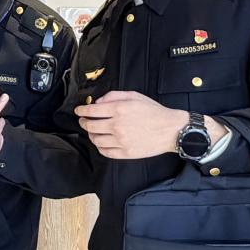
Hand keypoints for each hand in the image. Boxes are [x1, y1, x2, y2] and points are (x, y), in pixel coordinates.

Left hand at [75, 91, 227, 159]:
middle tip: (84, 121)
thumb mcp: (134, 96)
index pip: (91, 110)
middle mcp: (117, 126)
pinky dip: (99, 146)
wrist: (170, 129)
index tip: (78, 111)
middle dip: (84, 122)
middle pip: (90, 126)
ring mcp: (121, 141)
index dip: (81, 111)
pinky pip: (105, 151)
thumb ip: (113, 96)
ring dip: (91, 135)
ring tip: (93, 131)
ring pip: (96, 140)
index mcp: (118, 110)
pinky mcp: (125, 153)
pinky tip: (102, 142)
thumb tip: (98, 102)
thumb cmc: (153, 111)